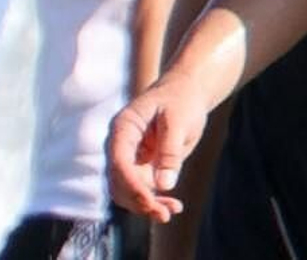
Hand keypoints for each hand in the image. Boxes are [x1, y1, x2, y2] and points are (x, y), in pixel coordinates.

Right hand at [107, 75, 210, 223]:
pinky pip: (143, 190)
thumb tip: (163, 186)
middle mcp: (120, 145)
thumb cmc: (182, 100)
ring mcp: (129, 158)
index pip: (119, 163)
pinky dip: (155, 200)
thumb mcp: (179, 121)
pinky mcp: (142, 166)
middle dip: (138, 201)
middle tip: (163, 214)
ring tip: (171, 212)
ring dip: (146, 205)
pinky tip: (174, 207)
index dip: (132, 185)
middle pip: (119, 182)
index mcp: (123, 128)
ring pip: (128, 191)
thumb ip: (170, 151)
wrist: (187, 92)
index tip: (150, 201)